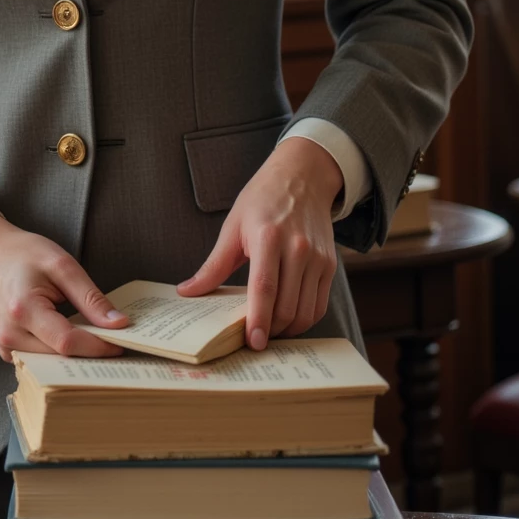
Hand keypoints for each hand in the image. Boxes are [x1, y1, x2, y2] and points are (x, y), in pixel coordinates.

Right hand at [0, 209, 129, 362]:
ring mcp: (6, 347)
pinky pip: (42, 360)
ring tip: (101, 340)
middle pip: (61, 357)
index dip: (99, 346)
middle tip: (119, 342)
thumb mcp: (62, 265)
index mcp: (23, 309)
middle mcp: (10, 335)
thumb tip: (118, 323)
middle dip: (92, 352)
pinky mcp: (8, 351)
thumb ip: (90, 297)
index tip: (123, 341)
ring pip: (53, 363)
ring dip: (79, 355)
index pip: (68, 341)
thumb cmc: (23, 254)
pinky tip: (78, 340)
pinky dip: (62, 353)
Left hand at [176, 137, 341, 351]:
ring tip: (268, 331)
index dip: (258, 318)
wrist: (302, 177)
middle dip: (270, 330)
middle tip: (253, 338)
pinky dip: (304, 320)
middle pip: (286, 305)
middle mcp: (297, 248)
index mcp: (268, 237)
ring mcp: (317, 258)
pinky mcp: (330, 265)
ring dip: (286, 329)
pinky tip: (287, 320)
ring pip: (305, 311)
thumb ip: (214, 265)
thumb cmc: (262, 199)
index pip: (264, 287)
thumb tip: (187, 292)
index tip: (252, 341)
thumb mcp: (233, 226)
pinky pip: (319, 305)